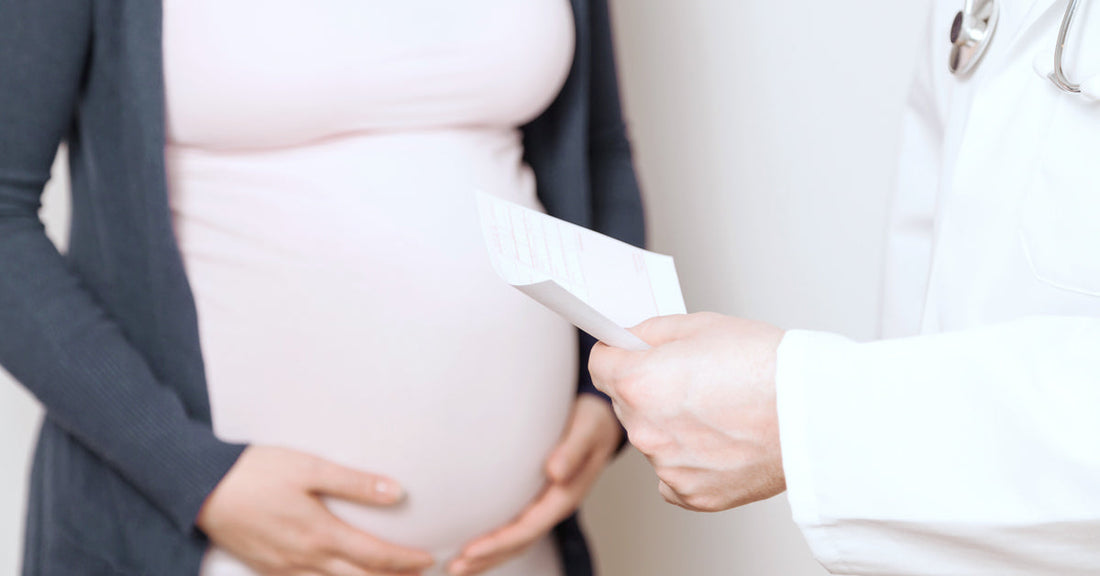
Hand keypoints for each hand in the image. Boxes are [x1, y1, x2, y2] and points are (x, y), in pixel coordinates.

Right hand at [197, 446, 434, 575]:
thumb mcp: (309, 468)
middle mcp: (304, 559)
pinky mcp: (267, 568)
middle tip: (420, 574)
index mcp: (319, 534)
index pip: (375, 556)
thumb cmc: (255, 472)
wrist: (199, 487)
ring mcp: (284, 569)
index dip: (405, 561)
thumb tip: (397, 492)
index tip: (428, 559)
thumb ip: (355, 483)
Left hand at [446, 395, 621, 575]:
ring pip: (517, 541)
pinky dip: (495, 541)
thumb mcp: (586, 431)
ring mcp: (547, 506)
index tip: (470, 551)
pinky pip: (517, 527)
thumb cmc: (592, 423)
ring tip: (458, 567)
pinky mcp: (539, 500)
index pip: (528, 528)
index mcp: (565, 495)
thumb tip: (555, 472)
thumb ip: (572, 451)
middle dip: (487, 557)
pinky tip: (476, 545)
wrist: (602, 420)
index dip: (499, 542)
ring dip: (488, 556)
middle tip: (454, 567)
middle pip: (519, 542)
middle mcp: (555, 506)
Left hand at [588, 312, 785, 511]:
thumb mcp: (700, 326)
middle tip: (693, 381)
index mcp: (639, 383)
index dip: (619, 354)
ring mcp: (667, 467)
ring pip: (652, 440)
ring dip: (671, 427)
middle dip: (647, 390)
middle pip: (625, 404)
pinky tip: (720, 441)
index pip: (600, 364)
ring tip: (717, 411)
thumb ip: (651, 332)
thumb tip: (629, 339)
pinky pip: (674, 475)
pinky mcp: (693, 494)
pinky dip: (690, 460)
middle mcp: (645, 430)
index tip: (633, 355)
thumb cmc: (767, 367)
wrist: (813, 414)